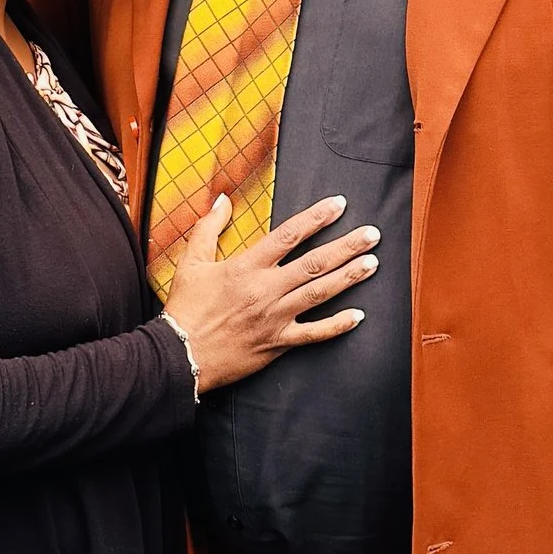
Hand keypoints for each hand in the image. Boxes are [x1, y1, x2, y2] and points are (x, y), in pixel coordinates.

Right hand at [161, 194, 375, 395]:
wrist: (180, 354)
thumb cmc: (185, 308)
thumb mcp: (190, 262)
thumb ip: (208, 227)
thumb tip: (222, 199)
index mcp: (246, 267)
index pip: (289, 235)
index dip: (316, 217)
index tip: (338, 205)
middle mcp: (266, 289)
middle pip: (314, 262)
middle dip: (346, 246)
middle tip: (372, 234)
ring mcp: (275, 317)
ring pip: (320, 293)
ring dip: (349, 277)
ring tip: (372, 263)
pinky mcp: (278, 342)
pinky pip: (314, 334)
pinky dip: (337, 326)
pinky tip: (358, 316)